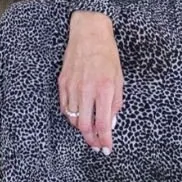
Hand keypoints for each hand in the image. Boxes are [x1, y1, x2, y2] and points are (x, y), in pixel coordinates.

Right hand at [58, 10, 123, 153]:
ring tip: (89, 131)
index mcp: (104, 89)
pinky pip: (65, 108)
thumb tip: (111, 122)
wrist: (88, 32)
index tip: (106, 149)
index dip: (105, 140)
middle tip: (96, 145)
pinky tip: (79, 116)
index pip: (103, 123)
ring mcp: (72, 87)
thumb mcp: (119, 77)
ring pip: (74, 119)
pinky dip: (72, 116)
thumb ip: (116, 102)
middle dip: (91, 140)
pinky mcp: (62, 83)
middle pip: (85, 126)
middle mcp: (87, 90)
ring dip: (82, 129)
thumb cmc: (106, 53)